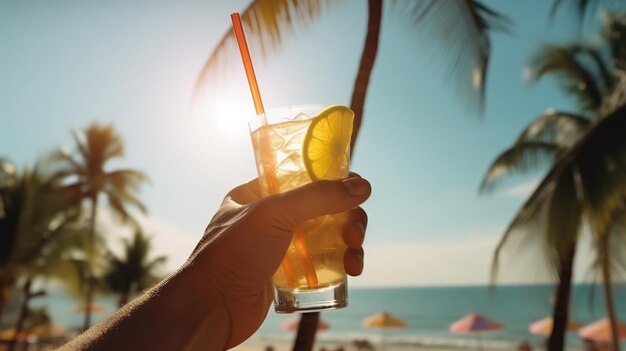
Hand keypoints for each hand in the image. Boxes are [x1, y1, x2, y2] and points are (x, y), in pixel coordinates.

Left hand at [188, 175, 370, 348]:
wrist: (211, 308)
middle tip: (354, 235)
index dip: (334, 180)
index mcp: (259, 193)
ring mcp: (279, 245)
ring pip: (326, 236)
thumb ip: (318, 197)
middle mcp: (270, 216)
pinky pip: (321, 261)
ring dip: (348, 244)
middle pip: (323, 208)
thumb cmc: (233, 254)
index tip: (358, 190)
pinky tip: (350, 272)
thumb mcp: (275, 214)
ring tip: (355, 262)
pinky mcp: (287, 273)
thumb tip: (362, 186)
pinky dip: (339, 264)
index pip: (304, 175)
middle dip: (347, 219)